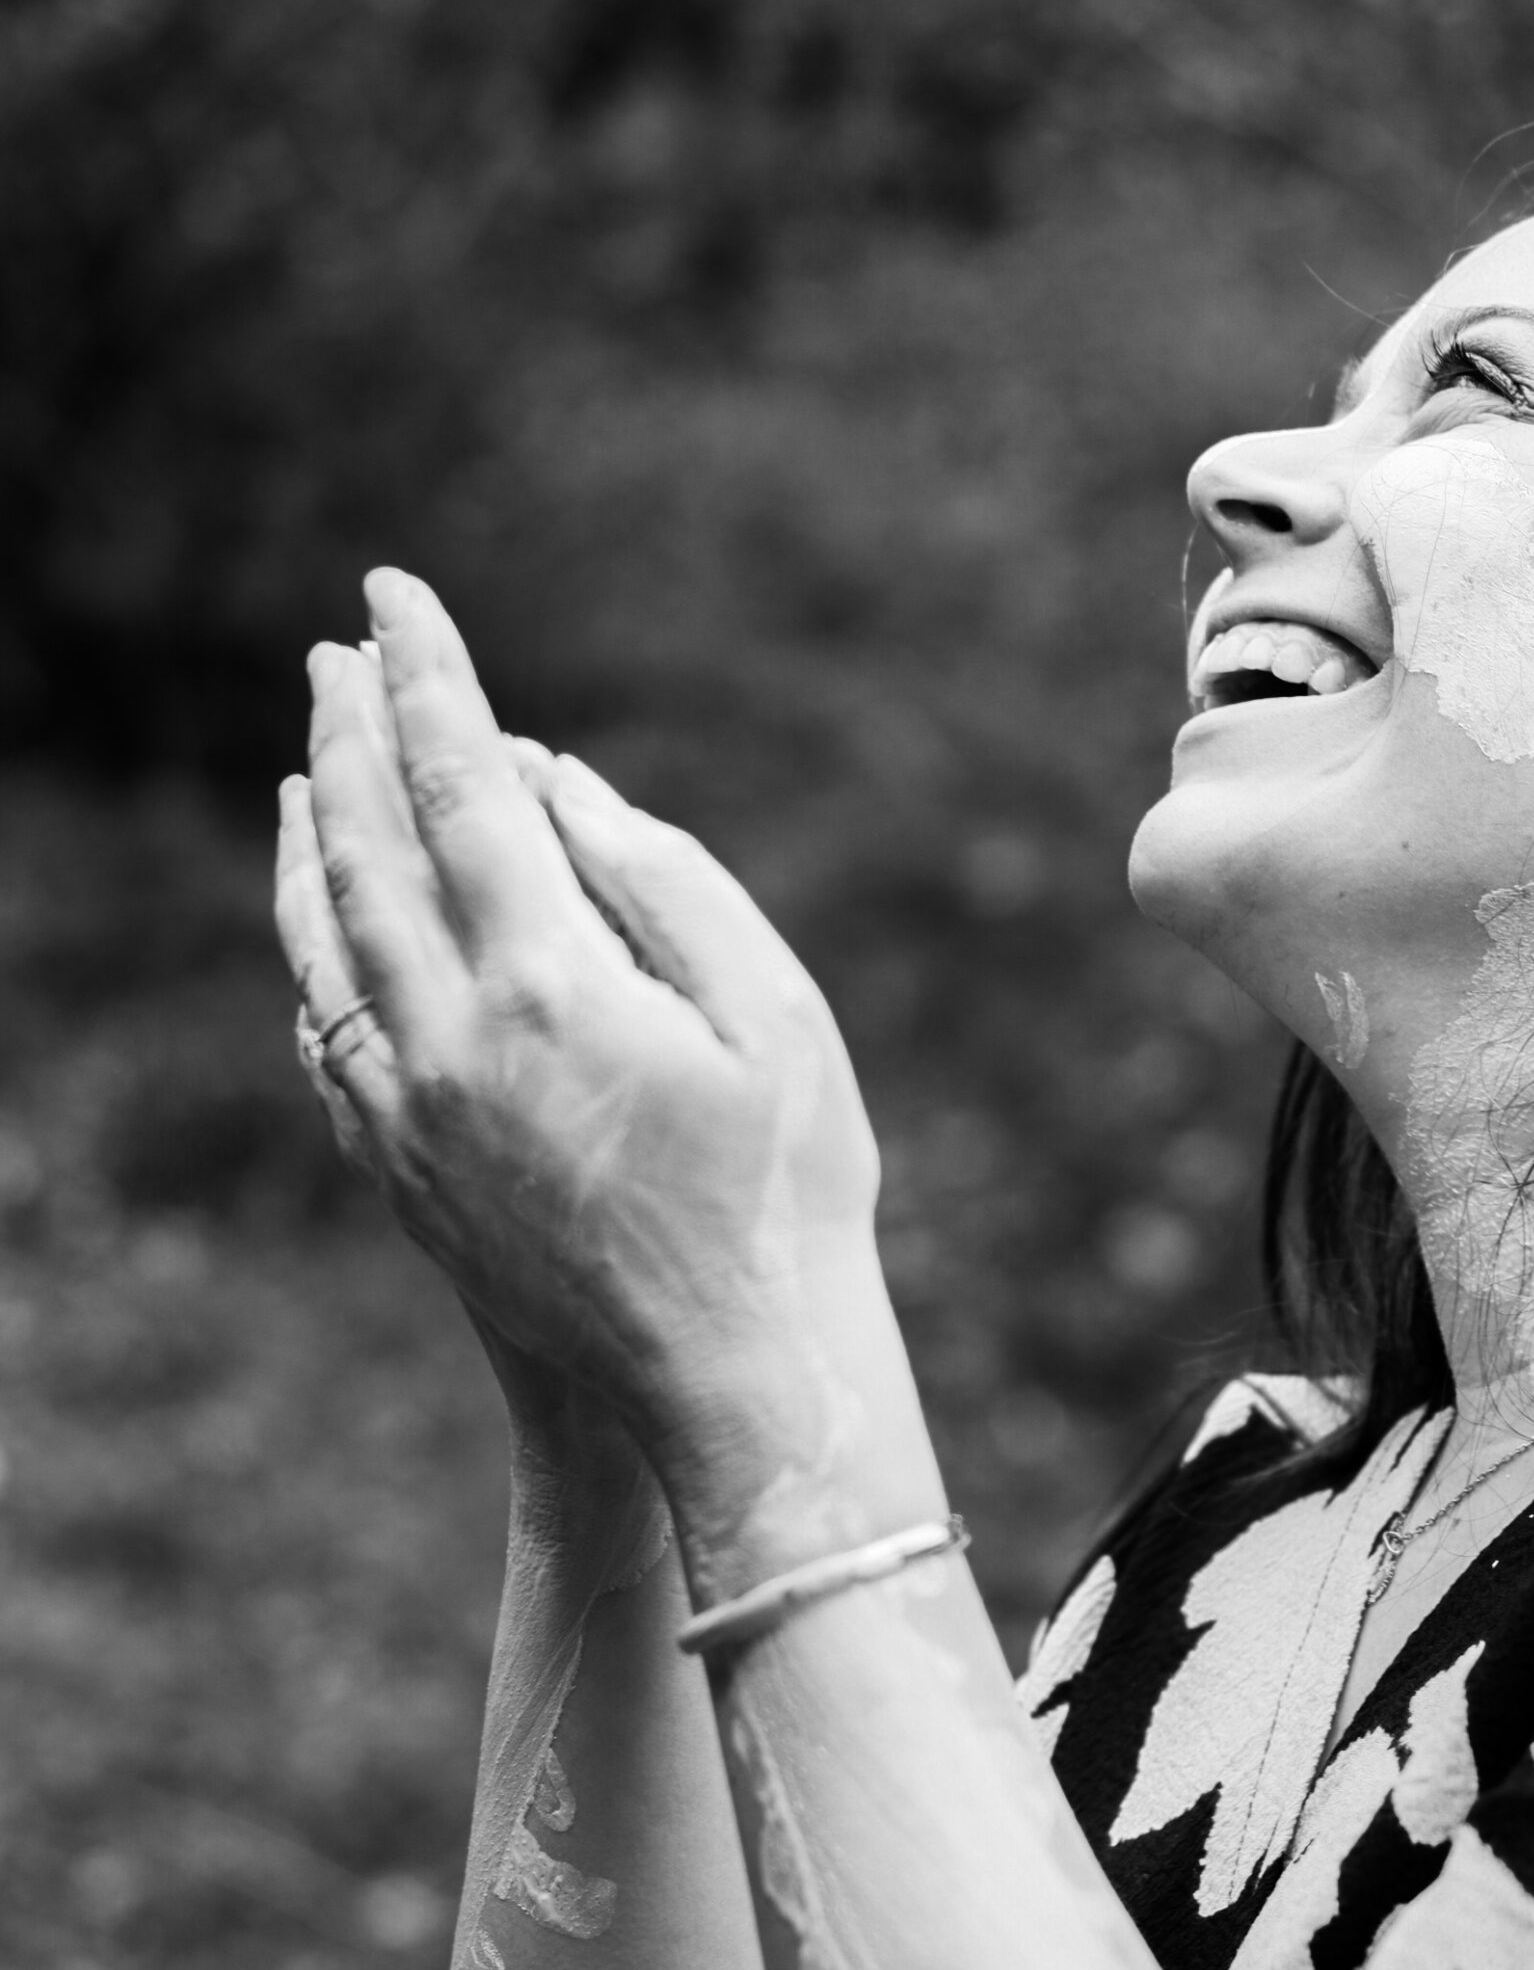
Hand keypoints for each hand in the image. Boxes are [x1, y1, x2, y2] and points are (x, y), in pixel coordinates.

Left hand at [273, 568, 886, 1538]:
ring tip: (309, 764)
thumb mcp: (773, 1013)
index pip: (459, 786)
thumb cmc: (789, 1189)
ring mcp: (411, 1115)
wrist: (729, 1378)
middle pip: (367, 848)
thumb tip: (548, 781)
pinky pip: (327, 1034)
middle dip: (349, 733)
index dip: (428, 676)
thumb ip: (660, 878)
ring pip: (326, 942)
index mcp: (550, 983)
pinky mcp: (404, 1174)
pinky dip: (314, 952)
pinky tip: (319, 925)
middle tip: (335, 649)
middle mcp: (450, 1040)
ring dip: (312, 837)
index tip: (396, 591)